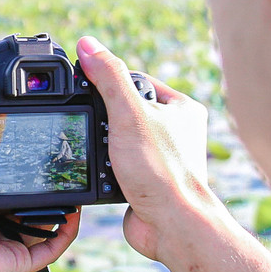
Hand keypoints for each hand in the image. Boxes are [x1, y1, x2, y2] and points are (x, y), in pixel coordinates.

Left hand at [0, 135, 79, 271]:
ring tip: (70, 184)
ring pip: (41, 225)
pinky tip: (74, 212)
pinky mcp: (18, 260)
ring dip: (59, 208)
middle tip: (53, 167)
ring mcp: (4, 243)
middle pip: (22, 205)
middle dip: (39, 188)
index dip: (12, 171)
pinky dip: (67, 233)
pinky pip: (51, 249)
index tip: (26, 152)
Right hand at [76, 35, 230, 264]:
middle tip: (96, 125)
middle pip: (126, 111)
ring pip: (120, 140)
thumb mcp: (129, 114)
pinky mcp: (148, 180)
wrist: (171, 226)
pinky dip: (107, 168)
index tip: (91, 87)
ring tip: (103, 152)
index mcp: (181, 108)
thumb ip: (108, 78)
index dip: (112, 84)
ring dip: (105, 146)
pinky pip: (119, 165)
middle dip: (107, 120)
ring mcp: (163, 157)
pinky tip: (103, 172)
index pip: (138, 82)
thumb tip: (88, 45)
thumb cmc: (162, 172)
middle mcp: (177, 131)